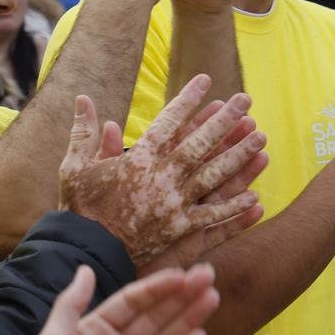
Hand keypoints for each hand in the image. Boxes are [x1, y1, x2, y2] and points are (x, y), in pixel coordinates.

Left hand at [0, 263, 218, 334]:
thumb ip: (70, 305)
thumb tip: (86, 269)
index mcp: (97, 332)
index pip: (132, 302)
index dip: (157, 287)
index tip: (181, 275)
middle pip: (156, 316)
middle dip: (182, 296)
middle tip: (208, 277)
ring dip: (190, 318)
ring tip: (212, 298)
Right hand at [59, 77, 264, 268]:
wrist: (86, 253)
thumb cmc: (79, 210)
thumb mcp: (74, 167)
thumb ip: (84, 132)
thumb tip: (82, 98)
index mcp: (138, 160)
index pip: (169, 123)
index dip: (188, 100)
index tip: (205, 80)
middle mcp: (161, 179)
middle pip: (200, 144)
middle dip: (225, 121)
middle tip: (246, 101)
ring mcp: (174, 205)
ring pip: (214, 176)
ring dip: (239, 157)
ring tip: (261, 137)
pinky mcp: (179, 231)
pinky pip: (212, 217)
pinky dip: (234, 208)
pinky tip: (256, 197)